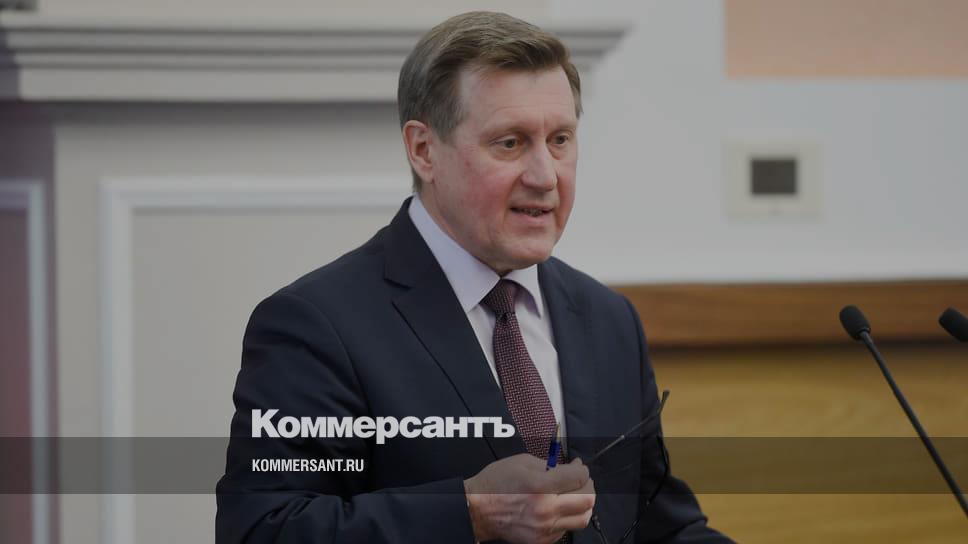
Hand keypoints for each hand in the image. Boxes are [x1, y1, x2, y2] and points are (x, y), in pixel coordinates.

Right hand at [464, 454, 595, 542]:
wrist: (477, 510)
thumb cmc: (495, 484)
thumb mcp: (522, 462)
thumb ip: (550, 465)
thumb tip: (570, 469)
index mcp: (541, 487)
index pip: (579, 478)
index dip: (583, 470)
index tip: (578, 467)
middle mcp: (545, 510)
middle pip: (587, 500)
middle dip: (588, 486)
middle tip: (581, 480)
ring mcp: (545, 528)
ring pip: (582, 519)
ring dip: (582, 504)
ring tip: (574, 496)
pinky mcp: (541, 541)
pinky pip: (566, 529)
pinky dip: (567, 517)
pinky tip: (557, 508)